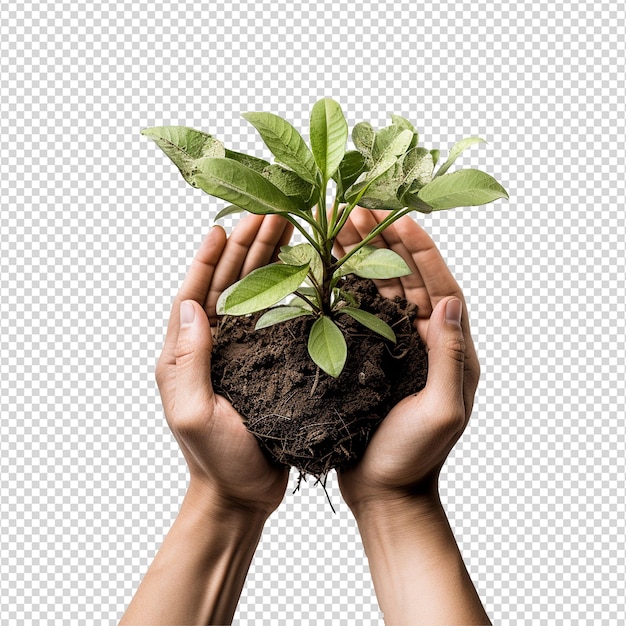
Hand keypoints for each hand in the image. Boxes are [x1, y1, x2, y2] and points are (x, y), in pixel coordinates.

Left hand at [155, 214, 292, 514]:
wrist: (242, 493)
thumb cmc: (215, 458)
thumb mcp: (193, 412)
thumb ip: (188, 361)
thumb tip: (191, 303)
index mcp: (187, 353)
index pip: (194, 294)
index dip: (207, 259)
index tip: (221, 226)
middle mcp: (215, 346)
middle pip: (229, 285)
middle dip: (246, 248)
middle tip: (269, 214)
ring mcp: (244, 353)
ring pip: (256, 295)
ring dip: (269, 261)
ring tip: (287, 230)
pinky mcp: (270, 363)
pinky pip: (279, 319)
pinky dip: (290, 292)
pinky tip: (305, 272)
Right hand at [333, 208, 480, 511]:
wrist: (384, 489)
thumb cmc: (415, 457)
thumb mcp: (441, 411)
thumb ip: (451, 358)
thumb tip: (452, 302)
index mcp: (450, 348)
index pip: (439, 285)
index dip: (420, 249)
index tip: (398, 216)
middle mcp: (423, 339)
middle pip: (404, 278)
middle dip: (382, 241)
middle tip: (356, 210)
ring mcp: (392, 345)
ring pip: (377, 289)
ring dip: (359, 256)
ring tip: (336, 225)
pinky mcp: (364, 354)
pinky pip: (354, 312)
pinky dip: (342, 286)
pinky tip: (324, 263)